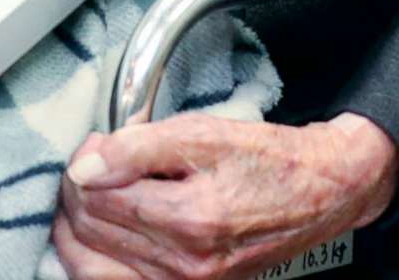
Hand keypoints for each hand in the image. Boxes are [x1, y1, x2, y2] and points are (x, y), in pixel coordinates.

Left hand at [50, 113, 398, 279]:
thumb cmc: (268, 158)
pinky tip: (96, 238)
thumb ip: (139, 147)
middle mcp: (185, 263)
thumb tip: (86, 167)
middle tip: (93, 162)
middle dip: (77, 193)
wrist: (321, 192)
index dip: (84, 164)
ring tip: (90, 197)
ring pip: (94, 267)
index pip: (98, 198)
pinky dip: (96, 261)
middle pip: (92, 232)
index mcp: (190, 219)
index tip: (95, 143)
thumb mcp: (205, 133)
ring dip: (78, 229)